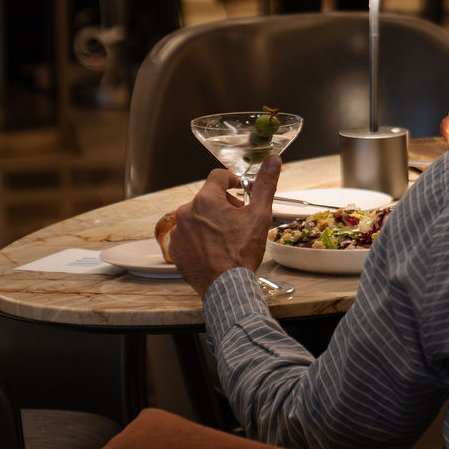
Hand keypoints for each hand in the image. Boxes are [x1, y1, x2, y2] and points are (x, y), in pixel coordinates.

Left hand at [167, 161, 281, 294]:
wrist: (226, 287)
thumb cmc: (241, 253)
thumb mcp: (259, 216)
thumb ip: (265, 185)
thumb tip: (272, 161)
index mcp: (206, 200)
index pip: (218, 177)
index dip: (232, 181)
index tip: (241, 189)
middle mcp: (186, 212)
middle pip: (208, 198)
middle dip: (224, 205)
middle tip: (239, 220)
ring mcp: (178, 231)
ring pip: (197, 217)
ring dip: (211, 221)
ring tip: (226, 238)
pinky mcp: (175, 248)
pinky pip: (187, 235)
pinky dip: (199, 237)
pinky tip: (213, 249)